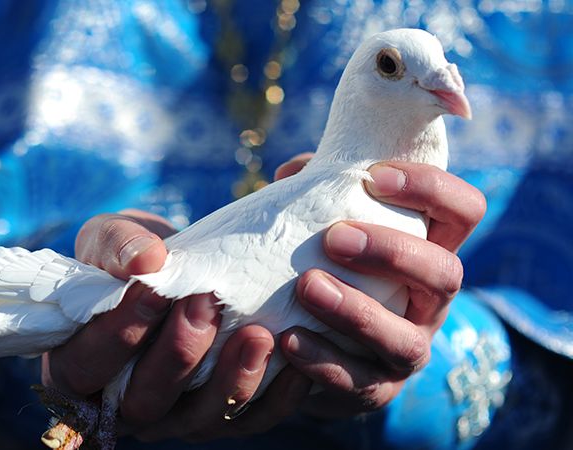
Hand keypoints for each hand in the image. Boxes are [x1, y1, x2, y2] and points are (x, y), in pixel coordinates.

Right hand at [42, 210, 275, 439]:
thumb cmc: (131, 256)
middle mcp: (124, 404)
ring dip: (231, 379)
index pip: (88, 364)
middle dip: (178, 352)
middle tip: (207, 301)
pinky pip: (251, 420)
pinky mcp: (223, 417)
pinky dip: (279, 395)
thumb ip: (114, 246)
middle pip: (145, 401)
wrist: (179, 268)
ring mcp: (175, 417)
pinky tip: (301, 359)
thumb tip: (146, 260)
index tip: (153, 286)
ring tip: (258, 333)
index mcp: (80, 365)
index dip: (119, 331)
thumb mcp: (109, 237)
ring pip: (201, 418)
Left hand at [276, 153, 485, 416]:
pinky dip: (322, 360)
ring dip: (356, 311)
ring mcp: (410, 351)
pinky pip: (358, 382)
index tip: (375, 176)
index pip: (463, 211)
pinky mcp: (377, 390)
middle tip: (334, 239)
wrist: (319, 352)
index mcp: (430, 250)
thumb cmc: (330, 269)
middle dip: (391, 253)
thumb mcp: (331, 230)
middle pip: (445, 274)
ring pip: (406, 340)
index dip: (431, 188)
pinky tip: (289, 339)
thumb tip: (292, 172)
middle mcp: (431, 302)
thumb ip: (318, 196)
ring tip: (306, 287)